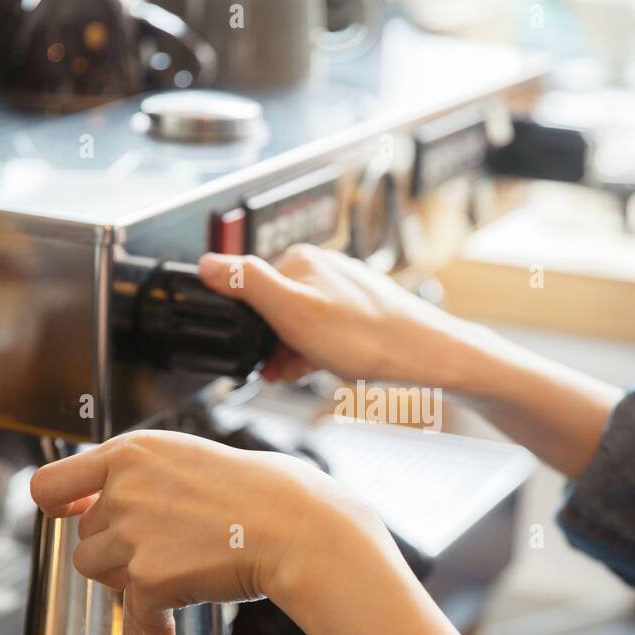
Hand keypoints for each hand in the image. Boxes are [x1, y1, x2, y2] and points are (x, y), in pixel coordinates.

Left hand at [29, 430, 374, 634]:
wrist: (298, 527)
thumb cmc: (266, 492)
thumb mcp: (193, 459)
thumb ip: (147, 479)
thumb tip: (112, 507)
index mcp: (132, 452)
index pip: (50, 481)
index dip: (57, 504)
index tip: (70, 514)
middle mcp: (124, 489)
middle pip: (83, 535)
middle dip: (115, 549)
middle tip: (164, 550)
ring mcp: (134, 534)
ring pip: (95, 571)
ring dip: (125, 580)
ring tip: (172, 577)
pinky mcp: (150, 578)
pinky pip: (136, 618)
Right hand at [197, 245, 471, 386]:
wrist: (425, 357)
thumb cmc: (365, 337)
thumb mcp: (292, 311)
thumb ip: (247, 283)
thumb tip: (208, 263)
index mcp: (300, 261)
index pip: (251, 291)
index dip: (250, 330)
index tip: (257, 357)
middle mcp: (322, 269)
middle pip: (275, 310)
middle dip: (273, 345)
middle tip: (281, 372)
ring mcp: (343, 290)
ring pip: (300, 325)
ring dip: (293, 353)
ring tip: (302, 373)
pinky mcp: (361, 311)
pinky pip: (324, 333)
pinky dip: (317, 354)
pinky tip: (323, 369)